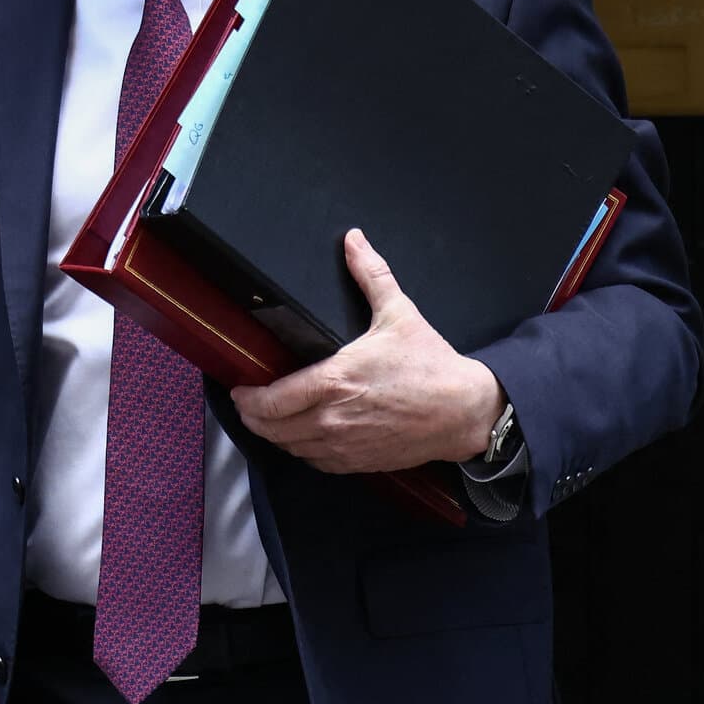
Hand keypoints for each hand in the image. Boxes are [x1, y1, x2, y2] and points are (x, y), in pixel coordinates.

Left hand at [230, 228, 503, 473]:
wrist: (464, 410)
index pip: (272, 400)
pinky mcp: (358, 462)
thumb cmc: (431, 366)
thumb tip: (354, 241)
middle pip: (272, 429)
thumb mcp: (399, 313)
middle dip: (252, 418)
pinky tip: (301, 437)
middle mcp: (333, 419)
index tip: (239, 389)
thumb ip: (371, 275)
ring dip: (274, 436)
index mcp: (335, 380)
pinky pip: (315, 463)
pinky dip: (302, 451)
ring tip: (268, 420)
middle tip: (246, 405)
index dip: (247, 398)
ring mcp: (344, 445)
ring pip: (290, 448)